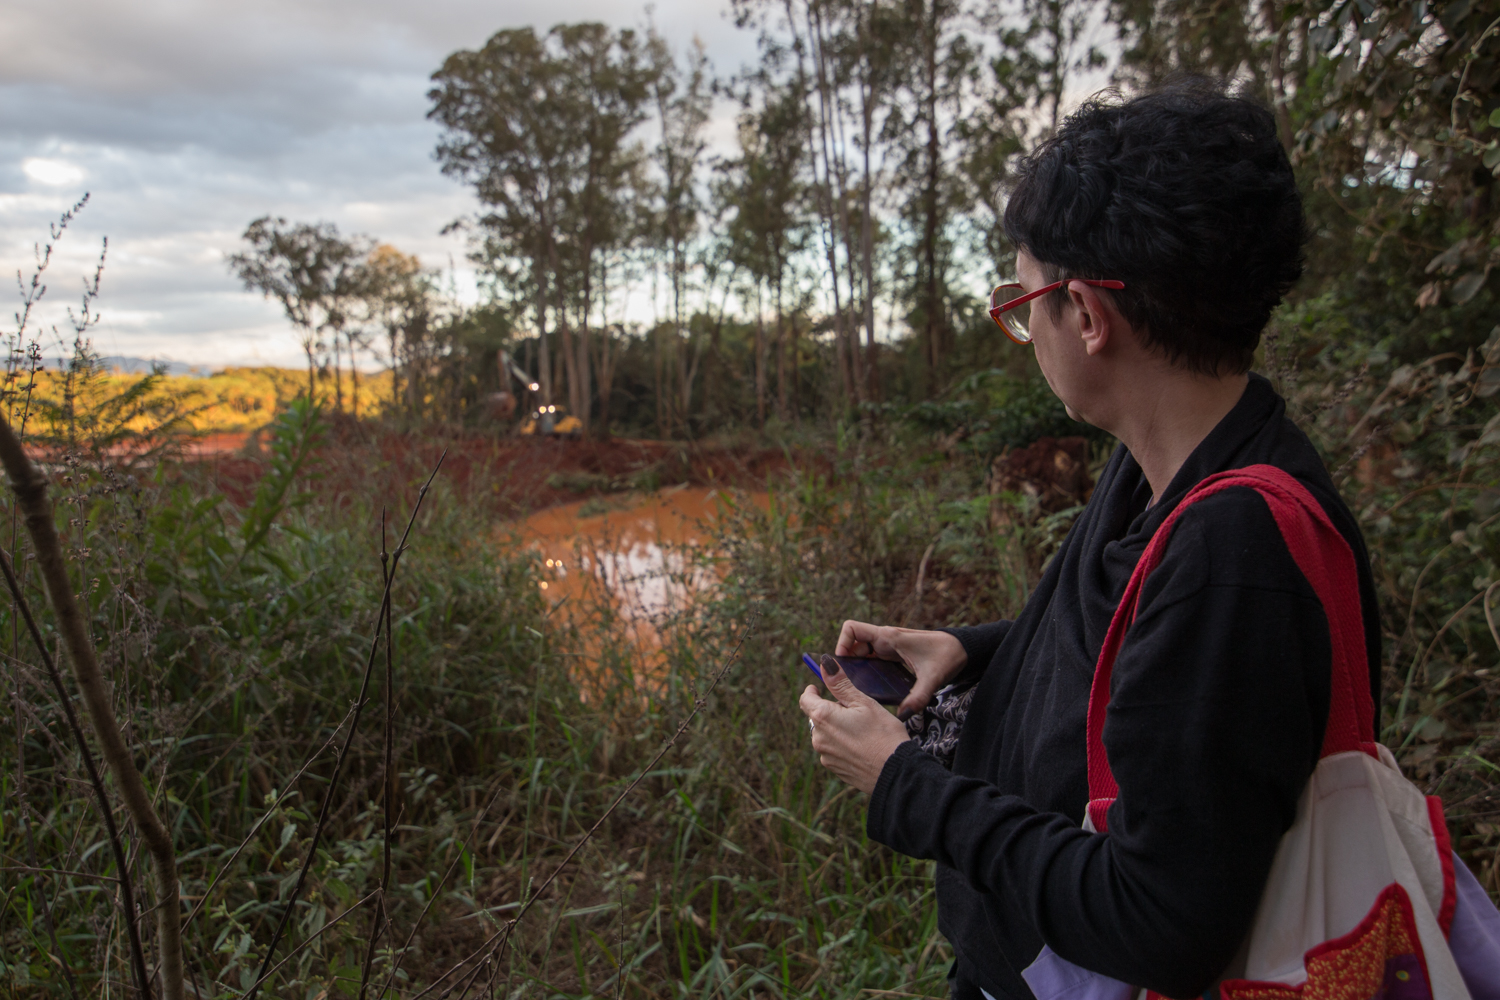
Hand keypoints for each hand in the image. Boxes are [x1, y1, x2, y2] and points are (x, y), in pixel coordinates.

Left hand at [799, 658, 910, 793]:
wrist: (896, 772)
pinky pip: (833, 751)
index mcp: (823, 717)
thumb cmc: (883, 734)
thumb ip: (840, 684)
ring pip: (825, 735)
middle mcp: (818, 738)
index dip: (812, 691)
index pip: (805, 699)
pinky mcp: (835, 769)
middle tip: (853, 710)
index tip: (819, 688)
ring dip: (836, 728)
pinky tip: (861, 745)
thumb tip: (825, 664)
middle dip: (829, 711)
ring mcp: (826, 756)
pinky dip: (842, 744)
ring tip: (861, 730)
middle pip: (816, 718)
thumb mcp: (863, 702)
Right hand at [835, 621, 967, 720]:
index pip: (851, 629)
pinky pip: (872, 660)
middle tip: (846, 684)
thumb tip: (902, 716)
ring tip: (855, 688)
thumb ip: (918, 697)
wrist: (963, 649)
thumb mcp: (933, 678)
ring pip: (861, 654)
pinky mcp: (894, 656)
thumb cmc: (948, 655)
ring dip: (856, 667)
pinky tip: (871, 689)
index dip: (841, 643)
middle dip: (846, 662)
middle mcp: (885, 640)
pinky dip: (867, 670)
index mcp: (889, 637)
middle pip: (852, 645)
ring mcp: (889, 647)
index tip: (842, 664)